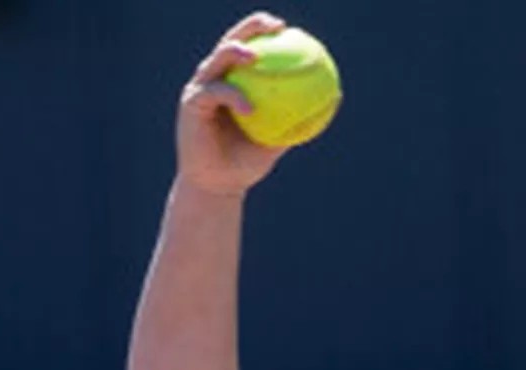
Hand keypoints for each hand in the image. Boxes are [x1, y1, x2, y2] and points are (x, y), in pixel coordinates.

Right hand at [176, 14, 291, 196]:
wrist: (218, 186)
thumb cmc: (246, 163)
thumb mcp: (279, 140)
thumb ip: (300, 118)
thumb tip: (335, 98)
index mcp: (234, 81)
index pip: (248, 47)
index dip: (263, 31)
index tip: (287, 29)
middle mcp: (215, 78)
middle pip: (230, 42)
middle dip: (250, 27)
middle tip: (274, 27)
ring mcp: (201, 89)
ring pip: (216, 60)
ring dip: (234, 53)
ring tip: (253, 55)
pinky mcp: (191, 104)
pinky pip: (214, 93)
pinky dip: (232, 98)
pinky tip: (249, 108)